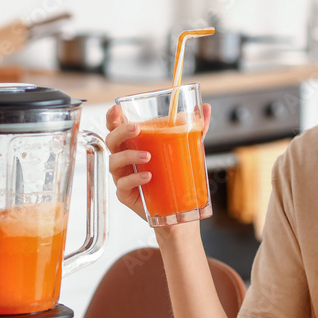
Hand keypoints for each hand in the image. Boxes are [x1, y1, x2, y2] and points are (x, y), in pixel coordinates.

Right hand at [105, 103, 212, 220]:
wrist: (176, 209)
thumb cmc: (174, 175)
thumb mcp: (186, 149)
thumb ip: (195, 128)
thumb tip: (207, 108)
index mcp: (133, 144)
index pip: (116, 127)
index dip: (112, 117)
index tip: (117, 109)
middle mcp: (124, 158)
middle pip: (111, 140)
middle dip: (121, 132)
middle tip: (136, 129)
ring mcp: (123, 176)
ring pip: (114, 161)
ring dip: (129, 155)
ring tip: (148, 156)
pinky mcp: (125, 193)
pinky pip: (123, 184)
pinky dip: (134, 179)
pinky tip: (148, 177)